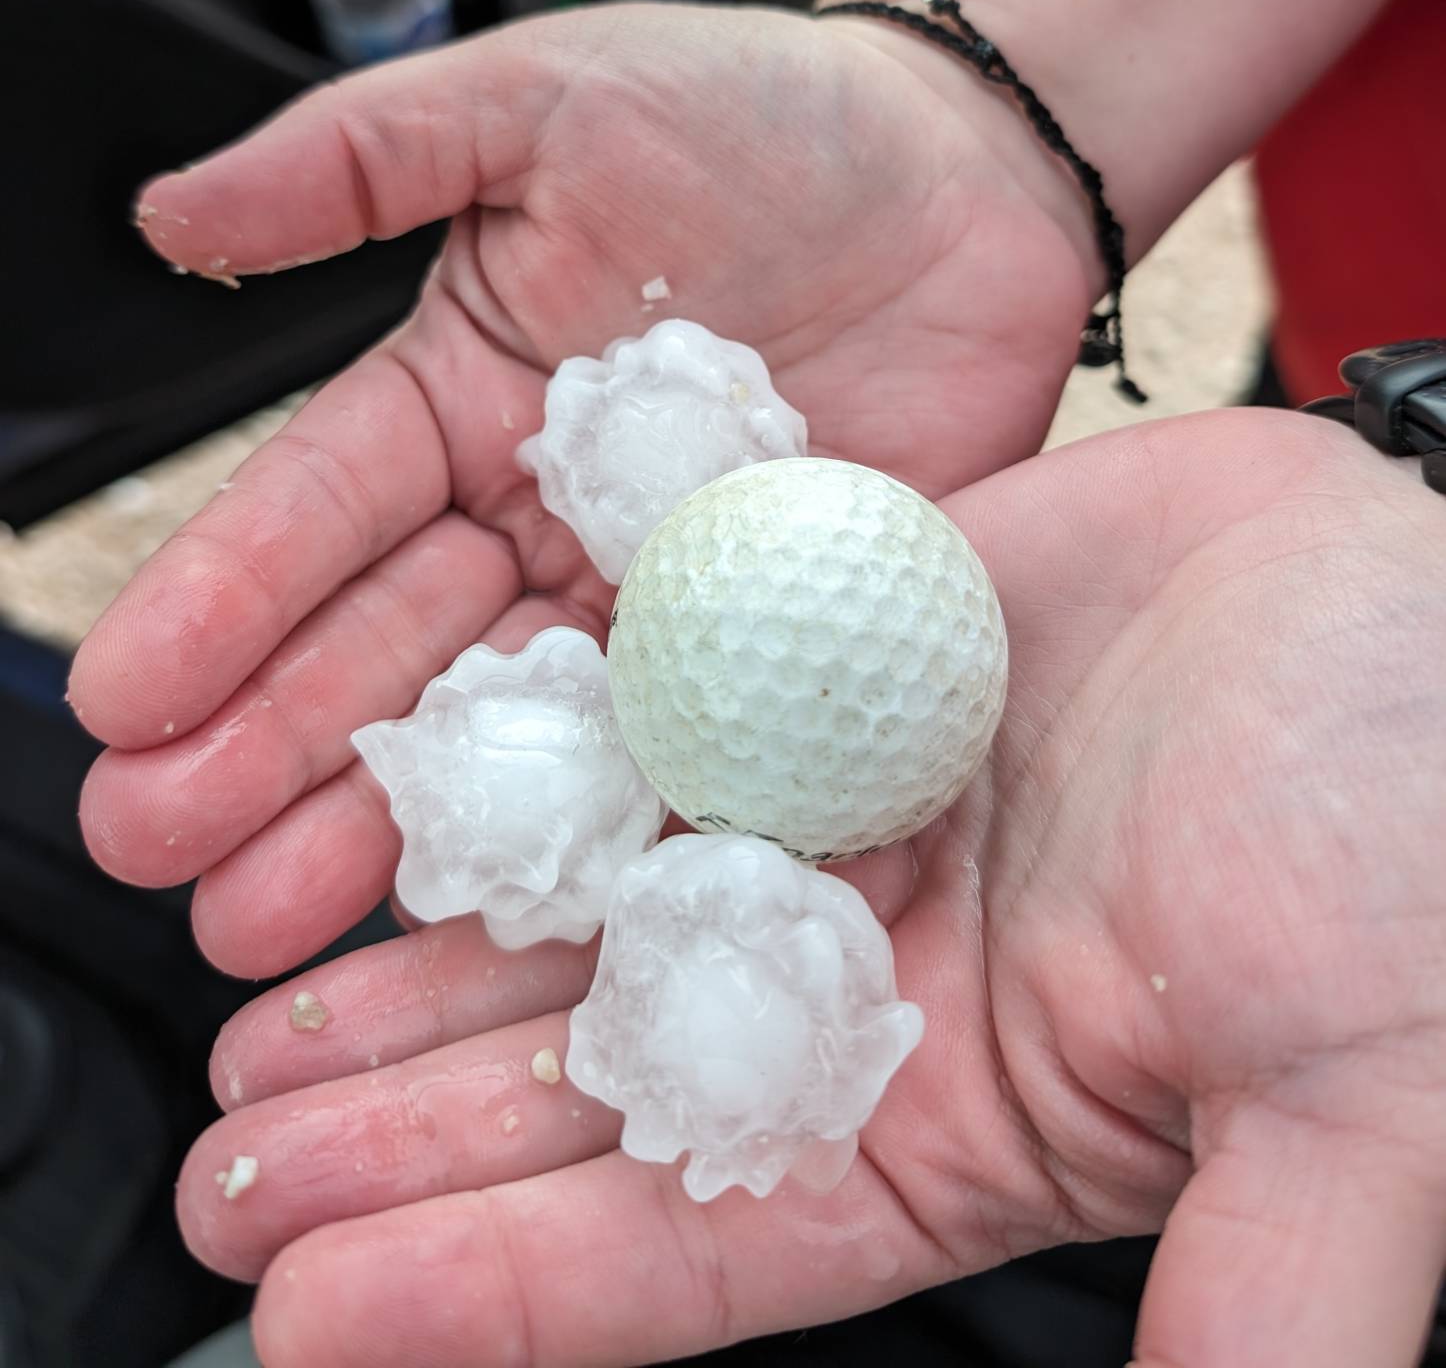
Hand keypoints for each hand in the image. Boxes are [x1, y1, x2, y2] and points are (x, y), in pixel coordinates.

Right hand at [72, 1, 1092, 976]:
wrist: (968, 170)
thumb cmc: (760, 111)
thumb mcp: (543, 101)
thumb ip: (361, 159)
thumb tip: (171, 219)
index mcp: (463, 404)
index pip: (320, 515)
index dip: (219, 604)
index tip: (121, 703)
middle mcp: (539, 523)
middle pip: (388, 653)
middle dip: (268, 757)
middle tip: (160, 860)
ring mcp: (659, 607)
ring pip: (512, 741)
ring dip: (394, 835)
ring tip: (269, 924)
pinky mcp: (777, 654)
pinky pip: (687, 762)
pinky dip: (610, 845)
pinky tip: (517, 927)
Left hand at [170, 409, 1445, 1367]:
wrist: (1427, 589)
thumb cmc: (1418, 834)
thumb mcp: (1351, 1095)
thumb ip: (1254, 1315)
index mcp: (968, 1115)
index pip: (693, 1247)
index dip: (500, 1291)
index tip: (315, 1316)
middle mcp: (876, 977)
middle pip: (597, 1085)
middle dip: (410, 1134)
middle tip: (229, 1167)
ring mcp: (840, 813)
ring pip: (590, 905)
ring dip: (430, 963)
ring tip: (259, 1018)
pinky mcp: (827, 667)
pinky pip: (644, 715)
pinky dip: (525, 751)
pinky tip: (405, 784)